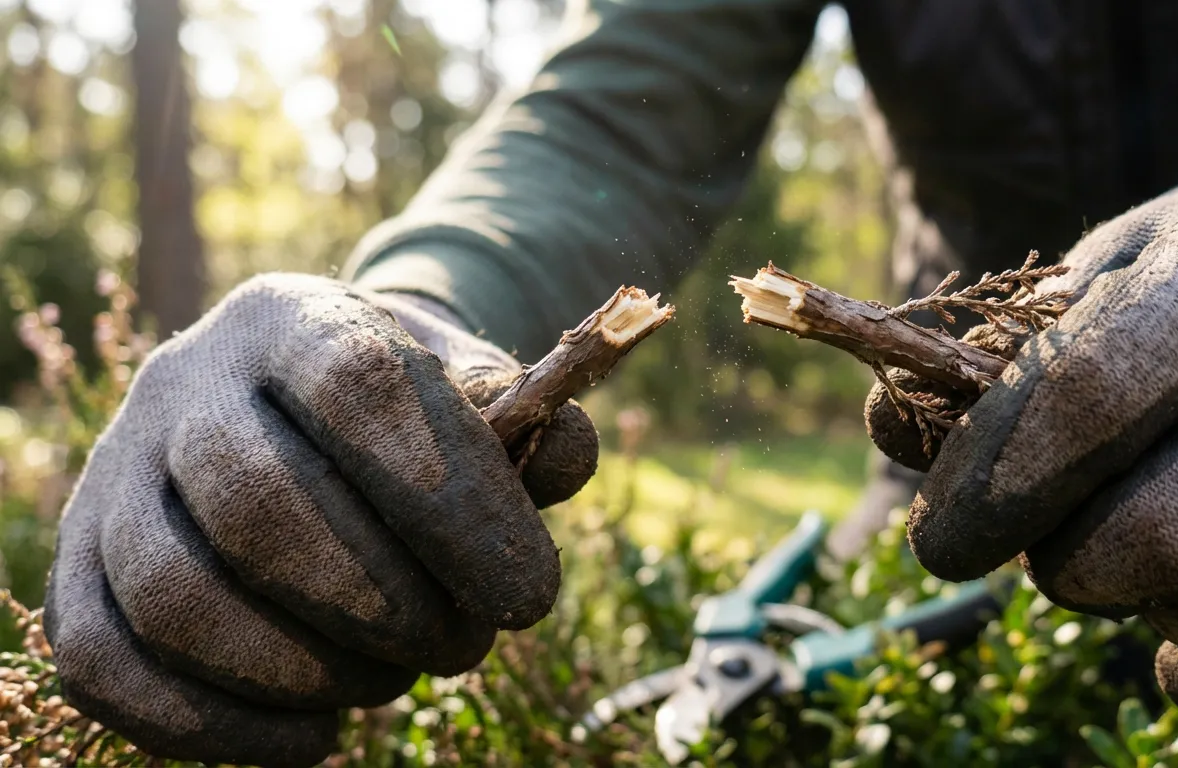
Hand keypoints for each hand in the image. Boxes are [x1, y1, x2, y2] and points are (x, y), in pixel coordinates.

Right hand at [43, 274, 597, 766]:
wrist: (290, 397)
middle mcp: (184, 381)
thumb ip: (529, 425)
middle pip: (261, 507)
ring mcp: (113, 471)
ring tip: (391, 679)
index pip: (360, 391)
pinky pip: (107, 662)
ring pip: (177, 595)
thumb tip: (568, 455)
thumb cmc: (406, 413)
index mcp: (293, 318)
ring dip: (305, 671)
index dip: (453, 505)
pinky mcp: (76, 562)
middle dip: (384, 606)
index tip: (529, 598)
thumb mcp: (472, 395)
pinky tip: (316, 736)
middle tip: (462, 646)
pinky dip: (218, 727)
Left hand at [873, 110, 1177, 732]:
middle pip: (1174, 527)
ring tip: (1130, 582)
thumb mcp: (1107, 268)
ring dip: (1160, 628)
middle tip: (1051, 556)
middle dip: (1075, 569)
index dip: (991, 486)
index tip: (936, 545)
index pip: (1087, 397)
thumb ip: (1001, 353)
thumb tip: (887, 429)